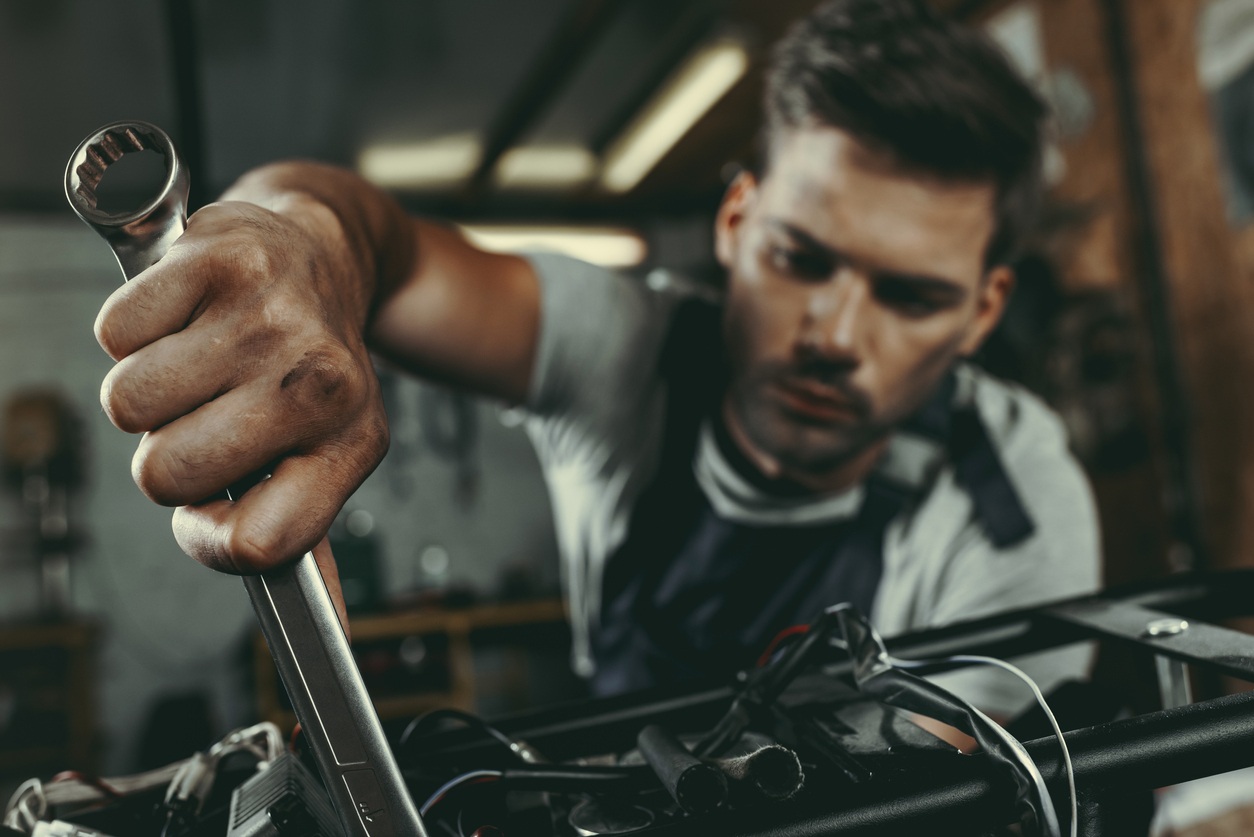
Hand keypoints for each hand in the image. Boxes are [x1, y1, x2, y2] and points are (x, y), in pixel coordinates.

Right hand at [95, 198, 388, 578]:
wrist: (322, 254)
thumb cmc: (310, 366)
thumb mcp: (331, 449)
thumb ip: (303, 531)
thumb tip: (327, 633)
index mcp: (352, 443)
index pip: (262, 543)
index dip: (211, 541)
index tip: (209, 513)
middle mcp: (321, 383)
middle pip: (168, 476)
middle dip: (168, 454)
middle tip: (208, 413)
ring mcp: (271, 317)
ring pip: (127, 407)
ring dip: (148, 392)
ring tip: (199, 361)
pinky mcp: (219, 258)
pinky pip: (113, 334)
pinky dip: (132, 331)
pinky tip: (186, 315)